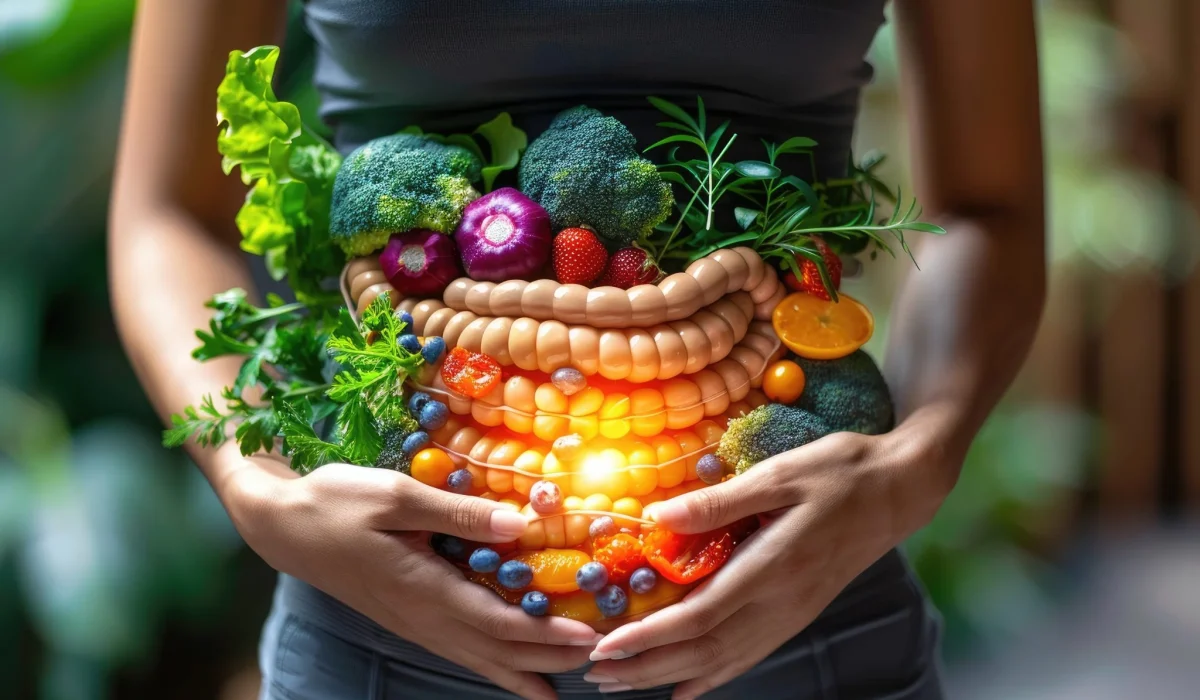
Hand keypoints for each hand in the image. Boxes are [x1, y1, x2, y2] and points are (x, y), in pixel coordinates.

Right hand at [220, 448, 598, 699]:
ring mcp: (413, 621)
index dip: (546, 634)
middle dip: (549, 657)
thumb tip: (520, 524)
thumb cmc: (336, 502)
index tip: (589, 636)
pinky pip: (457, 649)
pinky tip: (507, 670)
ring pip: (477, 657)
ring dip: (523, 669)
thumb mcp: (397, 496)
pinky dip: (490, 664)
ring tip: (563, 683)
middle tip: (599, 658)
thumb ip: (459, 512)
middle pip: (496, 649)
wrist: (283, 525)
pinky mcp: (406, 617)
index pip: (498, 622)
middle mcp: (423, 616)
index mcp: (425, 588)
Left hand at [584, 427, 956, 698]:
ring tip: (624, 684)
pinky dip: (714, 676)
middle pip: (704, 649)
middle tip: (596, 673)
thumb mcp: (779, 473)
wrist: (899, 490)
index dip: (650, 636)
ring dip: (670, 676)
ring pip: (724, 659)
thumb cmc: (839, 472)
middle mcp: (781, 602)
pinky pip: (750, 655)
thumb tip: (658, 515)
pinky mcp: (798, 613)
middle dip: (646, 666)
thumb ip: (719, 502)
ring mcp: (792, 613)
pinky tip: (687, 688)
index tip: (606, 645)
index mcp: (772, 566)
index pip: (700, 615)